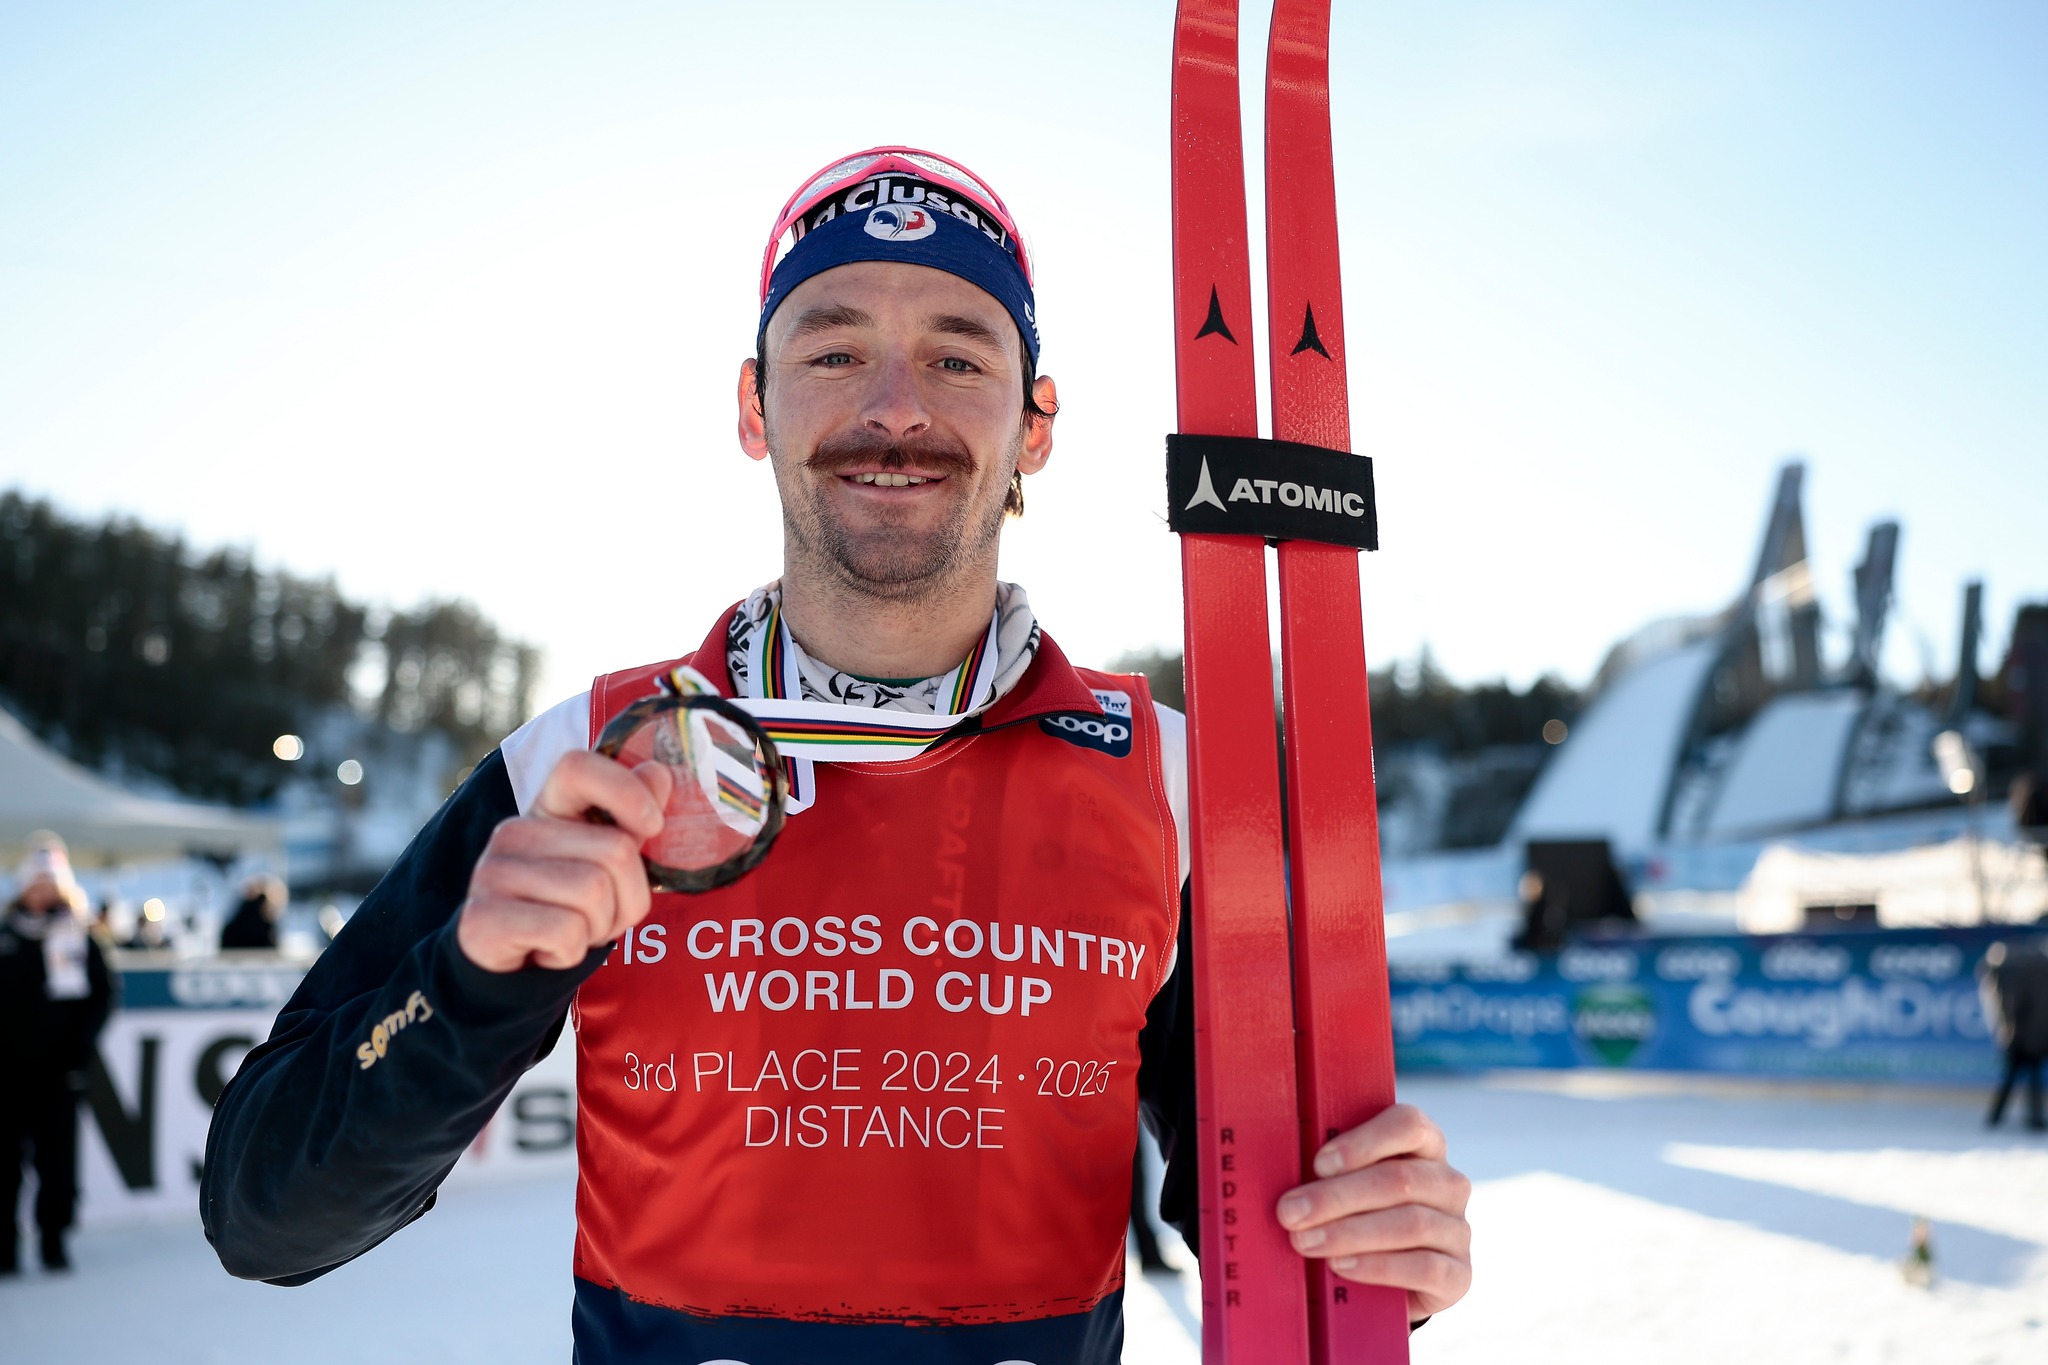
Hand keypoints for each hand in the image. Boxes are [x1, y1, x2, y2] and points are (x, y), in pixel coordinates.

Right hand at [455, 751, 672, 972]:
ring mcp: (493, 872)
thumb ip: (630, 820)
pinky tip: (550, 950)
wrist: (510, 965)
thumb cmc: (567, 908)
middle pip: (615, 850)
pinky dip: (572, 952)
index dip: (625, 790)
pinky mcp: (483, 917)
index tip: (652, 825)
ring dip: (600, 928)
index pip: (579, 768)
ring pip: (594, 894)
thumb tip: (659, 772)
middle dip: (627, 897)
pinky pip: (566, 932)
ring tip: (574, 932)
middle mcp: (514, 831)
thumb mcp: (604, 863)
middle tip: (601, 915)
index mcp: (546, 810)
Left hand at [1275, 1103, 1471, 1322]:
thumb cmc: (1354, 1216)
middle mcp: (1449, 1184)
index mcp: (1425, 1146)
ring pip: (1412, 1223)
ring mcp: (1458, 1230)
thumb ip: (1327, 1170)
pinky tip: (1342, 1265)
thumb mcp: (1343, 1185)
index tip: (1318, 1164)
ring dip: (1350, 1232)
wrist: (1384, 1280)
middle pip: (1400, 1179)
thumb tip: (1278, 1165)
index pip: (1410, 1124)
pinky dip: (1378, 1266)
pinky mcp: (1459, 1275)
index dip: (1364, 1141)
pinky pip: (1426, 1268)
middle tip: (1290, 1212)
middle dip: (1337, 1196)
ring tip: (1305, 1241)